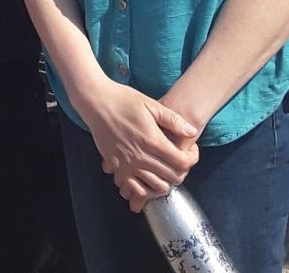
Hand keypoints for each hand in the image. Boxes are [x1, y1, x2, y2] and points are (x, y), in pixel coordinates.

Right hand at [79, 80, 199, 212]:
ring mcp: (128, 165)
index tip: (190, 150)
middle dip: (182, 171)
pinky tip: (149, 176)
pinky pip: (136, 188)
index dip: (192, 158)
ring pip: (157, 187)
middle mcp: (141, 156)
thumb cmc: (123, 100)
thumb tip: (192, 131)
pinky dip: (147, 187)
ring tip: (166, 167)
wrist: (96, 102)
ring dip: (167, 180)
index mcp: (152, 140)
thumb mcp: (150, 104)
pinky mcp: (117, 167)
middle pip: (173, 177)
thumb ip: (172, 120)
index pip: (182, 162)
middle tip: (180, 159)